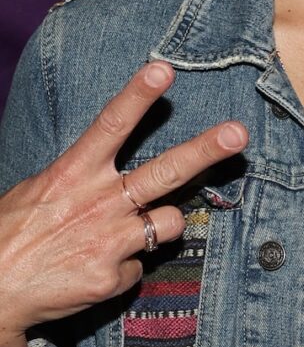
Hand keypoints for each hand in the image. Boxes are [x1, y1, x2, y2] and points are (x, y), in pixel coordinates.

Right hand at [0, 63, 246, 338]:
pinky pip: (140, 266)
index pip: (110, 125)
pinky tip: (95, 268)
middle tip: (239, 133)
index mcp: (74, 172)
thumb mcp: (41, 190)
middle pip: (164, 171)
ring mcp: (110, 239)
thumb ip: (84, 178)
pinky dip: (124, 268)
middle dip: (205, 150)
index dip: (138, 95)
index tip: (163, 70)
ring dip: (160, 225)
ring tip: (122, 233)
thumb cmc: (15, 234)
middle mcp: (98, 202)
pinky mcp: (114, 276)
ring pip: (171, 221)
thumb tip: (117, 174)